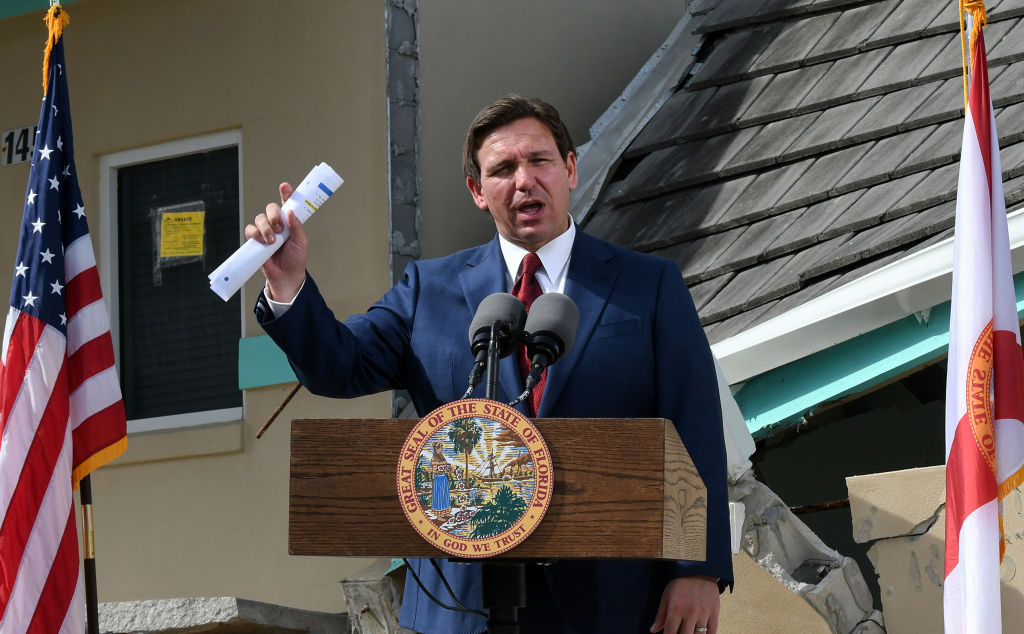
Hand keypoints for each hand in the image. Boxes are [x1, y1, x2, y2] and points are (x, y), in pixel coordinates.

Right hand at [243, 182, 307, 301]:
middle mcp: (277, 224)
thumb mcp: (301, 242)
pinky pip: (250, 230)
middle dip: (273, 215)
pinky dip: (254, 233)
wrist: (286, 276)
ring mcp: (266, 231)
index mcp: (290, 222)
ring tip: (272, 241)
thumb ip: (296, 227)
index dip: (286, 193)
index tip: (285, 186)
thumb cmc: (296, 259)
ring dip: (265, 228)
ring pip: (260, 218)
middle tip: (279, 228)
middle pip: (270, 208)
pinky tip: (262, 242)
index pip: (287, 204)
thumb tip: (290, 212)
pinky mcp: (256, 240)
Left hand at [650, 575, 718, 633]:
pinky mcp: (714, 612)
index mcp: (676, 608)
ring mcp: (703, 613)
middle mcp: (690, 612)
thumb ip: (660, 615)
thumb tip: (653, 631)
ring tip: (688, 633)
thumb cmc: (680, 583)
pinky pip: (712, 632)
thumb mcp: (667, 595)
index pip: (670, 632)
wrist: (699, 569)